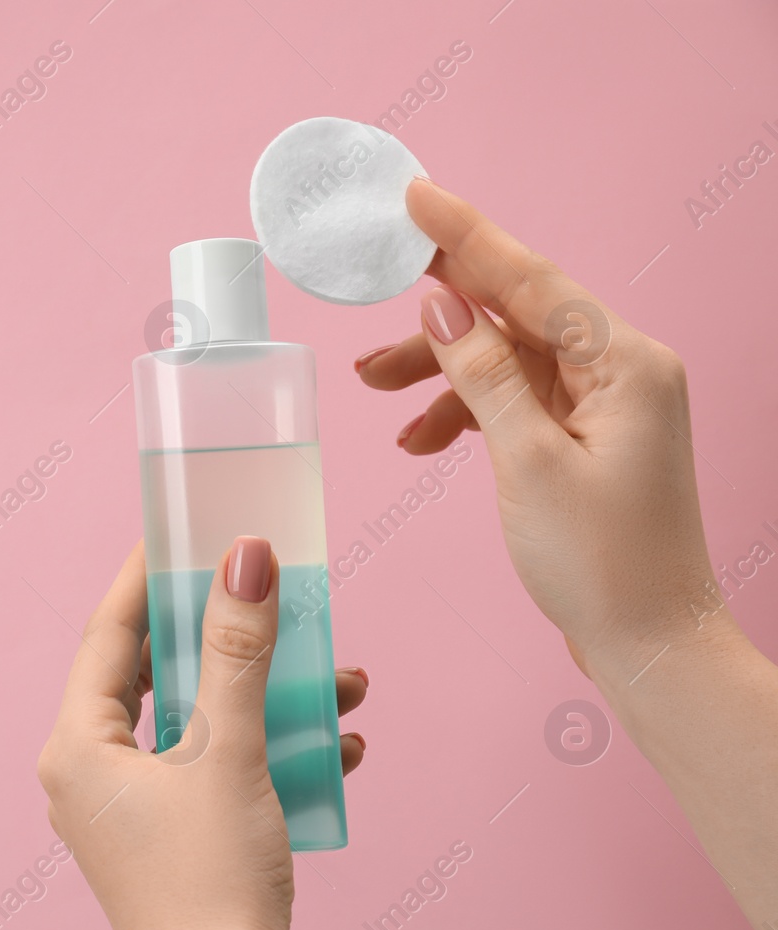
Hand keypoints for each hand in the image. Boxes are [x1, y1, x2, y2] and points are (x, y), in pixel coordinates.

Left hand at [37, 538, 362, 929]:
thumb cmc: (213, 881)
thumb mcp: (229, 751)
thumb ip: (237, 651)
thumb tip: (244, 557)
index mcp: (77, 746)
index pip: (108, 635)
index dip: (148, 578)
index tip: (181, 530)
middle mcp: (88, 774)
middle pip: (156, 675)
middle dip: (225, 639)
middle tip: (262, 593)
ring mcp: (124, 810)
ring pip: (194, 723)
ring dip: (263, 697)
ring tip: (337, 679)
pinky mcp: (164, 838)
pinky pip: (210, 768)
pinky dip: (263, 748)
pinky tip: (336, 744)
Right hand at [356, 177, 732, 684]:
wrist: (650, 642)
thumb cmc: (602, 562)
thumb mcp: (526, 461)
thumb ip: (482, 373)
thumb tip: (443, 304)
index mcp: (624, 363)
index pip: (531, 279)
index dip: (467, 236)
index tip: (415, 197)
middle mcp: (622, 371)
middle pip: (514, 316)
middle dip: (438, 318)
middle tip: (371, 308)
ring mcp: (606, 405)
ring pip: (506, 360)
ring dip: (442, 371)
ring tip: (376, 388)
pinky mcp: (586, 438)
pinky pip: (516, 400)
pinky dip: (466, 412)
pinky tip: (422, 440)